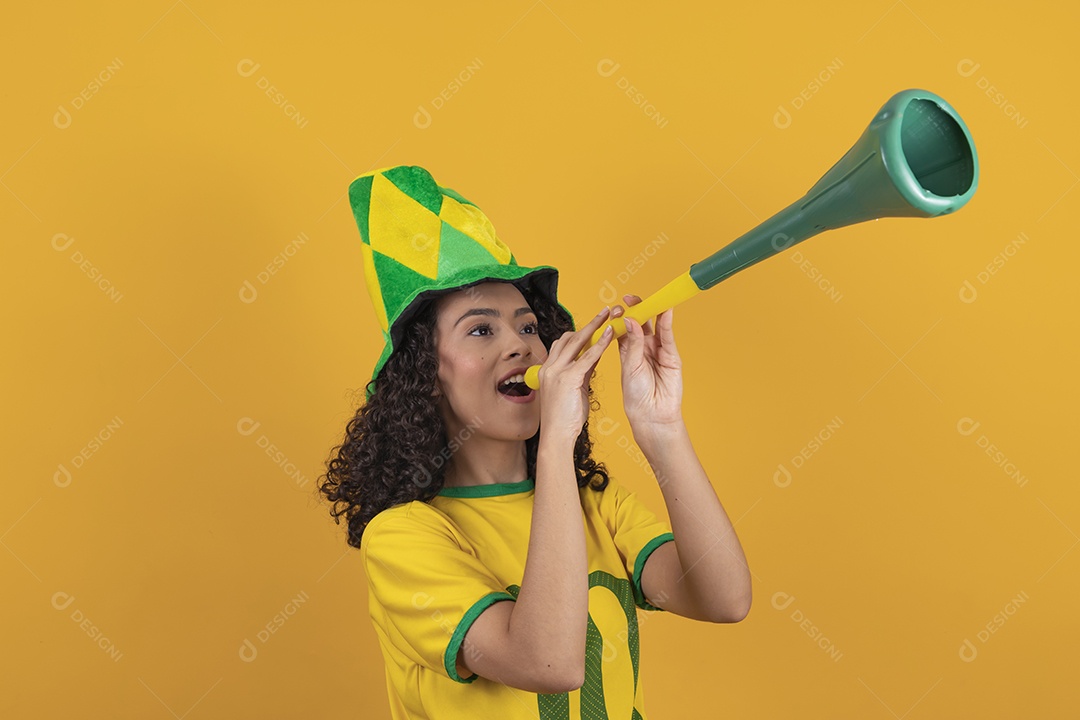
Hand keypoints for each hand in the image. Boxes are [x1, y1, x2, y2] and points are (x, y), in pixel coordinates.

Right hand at [538, 306, 616, 441]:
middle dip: (589, 323)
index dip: (581, 333)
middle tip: (605, 311)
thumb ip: (581, 373)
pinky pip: (587, 356)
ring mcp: (556, 371)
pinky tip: (610, 334)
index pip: (564, 344)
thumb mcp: (573, 391)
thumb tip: (593, 358)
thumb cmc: (565, 418)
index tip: (596, 324)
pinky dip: (600, 343)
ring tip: (609, 314)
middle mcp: (549, 367)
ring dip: (594, 326)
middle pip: (569, 337)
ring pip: (577, 341)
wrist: (556, 437)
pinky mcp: (567, 378)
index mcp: (548, 370)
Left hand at [611, 295, 682, 427]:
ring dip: (652, 312)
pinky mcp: (672, 355)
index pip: (624, 327)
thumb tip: (629, 319)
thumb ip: (632, 342)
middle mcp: (643, 348)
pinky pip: (668, 336)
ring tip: (648, 300)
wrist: (651, 414)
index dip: (621, 315)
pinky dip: (667, 323)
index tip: (616, 306)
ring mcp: (658, 350)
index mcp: (627, 350)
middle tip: (630, 298)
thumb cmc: (636, 395)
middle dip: (636, 309)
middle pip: (641, 323)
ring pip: (656, 326)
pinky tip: (664, 311)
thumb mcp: (630, 366)